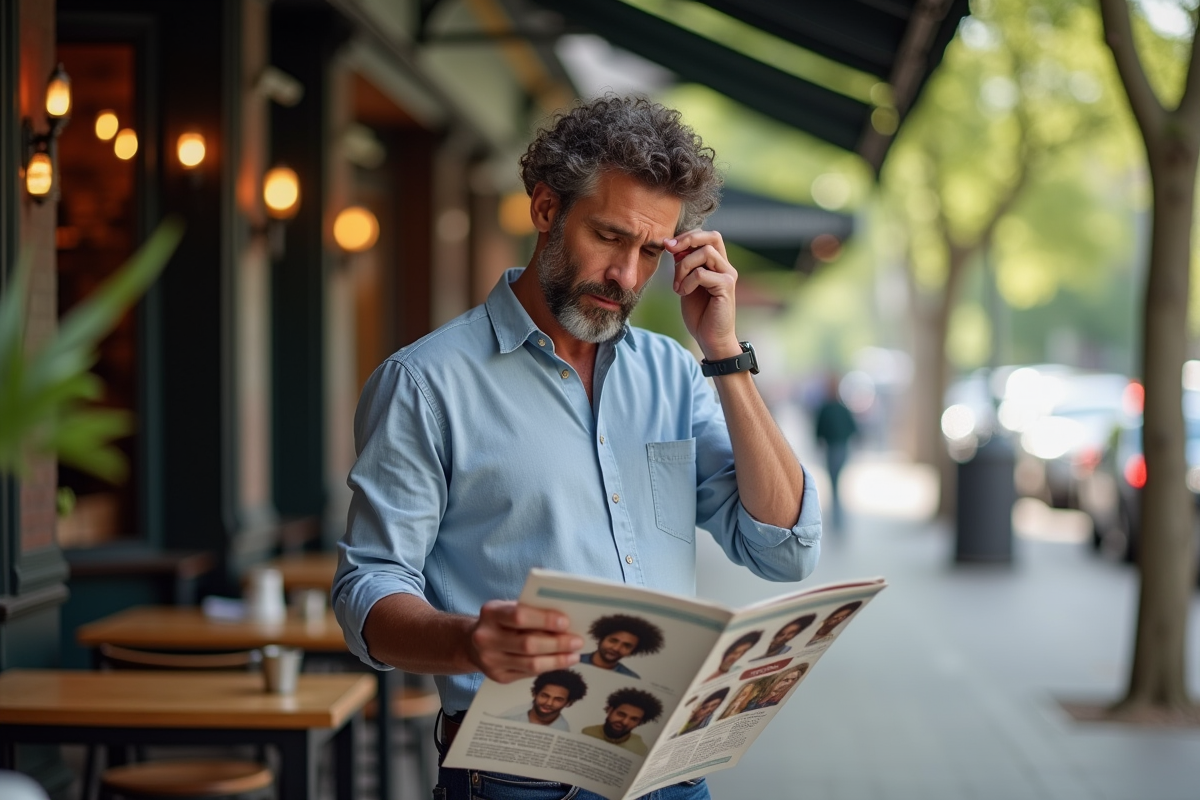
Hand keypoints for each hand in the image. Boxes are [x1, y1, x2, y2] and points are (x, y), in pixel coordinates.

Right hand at [467, 600, 582, 682]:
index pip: (519, 616)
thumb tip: (566, 621)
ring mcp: (490, 660)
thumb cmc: (501, 621)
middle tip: (577, 641)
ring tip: (574, 655)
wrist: (473, 643)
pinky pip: (528, 673)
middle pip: (527, 644)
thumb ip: (531, 611)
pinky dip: (547, 668)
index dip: (544, 620)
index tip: (566, 622)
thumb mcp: (509, 608)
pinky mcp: (498, 676)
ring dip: (557, 660)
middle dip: (557, 644)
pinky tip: (560, 662)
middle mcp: (486, 637)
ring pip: (530, 663)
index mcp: (490, 613)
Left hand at [665, 230, 741, 359]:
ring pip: (705, 253)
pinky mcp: (726, 286)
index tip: (667, 245)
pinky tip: (682, 293)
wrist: (710, 338)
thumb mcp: (686, 284)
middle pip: (712, 236)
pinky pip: (702, 274)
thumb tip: (672, 245)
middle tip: (669, 249)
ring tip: (677, 285)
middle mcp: (725, 266)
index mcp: (717, 264)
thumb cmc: (699, 313)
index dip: (687, 236)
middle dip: (688, 239)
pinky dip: (687, 282)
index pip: (706, 236)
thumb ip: (684, 265)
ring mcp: (728, 275)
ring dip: (683, 266)